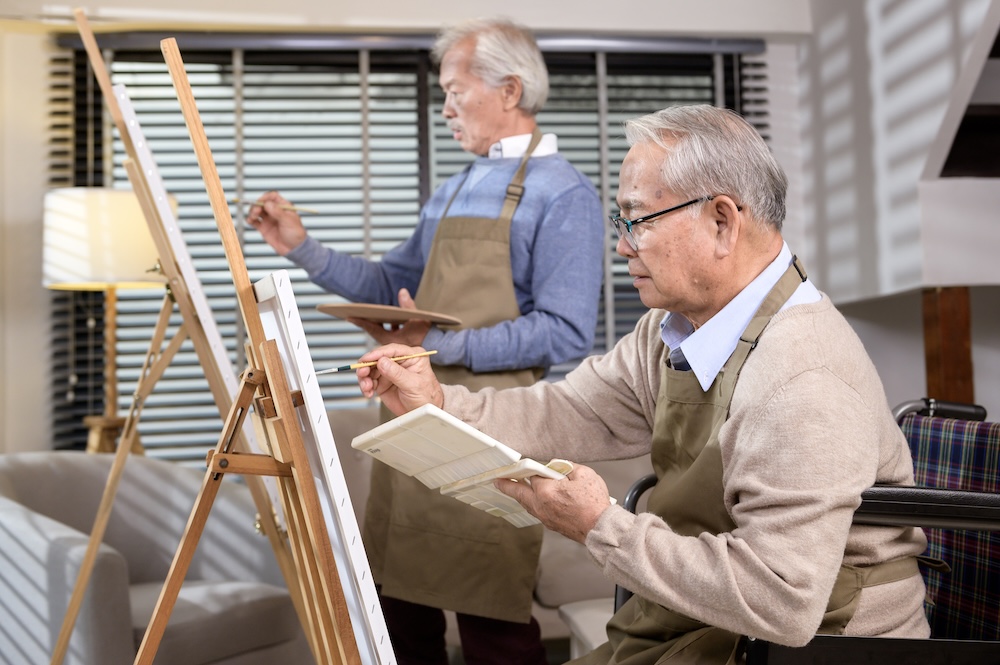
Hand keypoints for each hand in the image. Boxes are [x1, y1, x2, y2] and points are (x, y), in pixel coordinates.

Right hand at [248, 191, 307, 254]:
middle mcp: (275, 212)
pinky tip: (250, 221)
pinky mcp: (263, 228)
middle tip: (256, 211)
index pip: (272, 197)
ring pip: (256, 211)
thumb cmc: (296, 234)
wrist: (294, 249)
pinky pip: (254, 221)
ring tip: (253, 217)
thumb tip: (267, 203)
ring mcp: (268, 219)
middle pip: (262, 203)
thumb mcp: (288, 221)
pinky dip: (250, 220)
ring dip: (252, 211)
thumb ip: (277, 212)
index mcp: (283, 207)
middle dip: (257, 205)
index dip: (265, 197)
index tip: (260, 201)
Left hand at [348, 289, 431, 345]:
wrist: (434, 346)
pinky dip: (381, 323)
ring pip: (378, 330)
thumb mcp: (418, 319)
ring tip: (362, 312)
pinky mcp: (394, 340)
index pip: (372, 329)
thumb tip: (402, 291)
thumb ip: (409, 306)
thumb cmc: (425, 335)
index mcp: (391, 339)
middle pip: (373, 329)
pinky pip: (384, 330)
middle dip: (364, 320)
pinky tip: (379, 315)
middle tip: (352, 312)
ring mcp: (391, 341)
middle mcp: (388, 342)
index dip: (361, 322)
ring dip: (372, 321)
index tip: (349, 316)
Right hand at [356, 343, 443, 415]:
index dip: (377, 353)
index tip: (366, 359)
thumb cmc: (426, 397)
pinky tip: (368, 393)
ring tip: (366, 387)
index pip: (392, 350)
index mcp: (412, 356)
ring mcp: (390, 371)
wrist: (424, 413)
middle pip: (378, 358)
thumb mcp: (413, 384)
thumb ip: (397, 373)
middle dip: (367, 365)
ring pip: (371, 369)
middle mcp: (399, 361)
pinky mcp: (383, 382)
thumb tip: (382, 362)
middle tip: (362, 373)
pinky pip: (369, 380)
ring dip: (365, 378)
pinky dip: (366, 386)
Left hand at [495, 465, 611, 542]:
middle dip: (507, 485)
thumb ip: (567, 467)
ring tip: (513, 489)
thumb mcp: (584, 475)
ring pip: (526, 504)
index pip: (533, 475)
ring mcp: (545, 517)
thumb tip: (557, 466)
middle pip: (519, 493)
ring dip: (519, 495)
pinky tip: (532, 500)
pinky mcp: (550, 524)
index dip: (531, 468)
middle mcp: (541, 505)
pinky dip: (530, 504)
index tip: (523, 464)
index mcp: (547, 491)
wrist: (600, 529)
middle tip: (497, 481)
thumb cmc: (594, 504)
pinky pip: (534, 511)